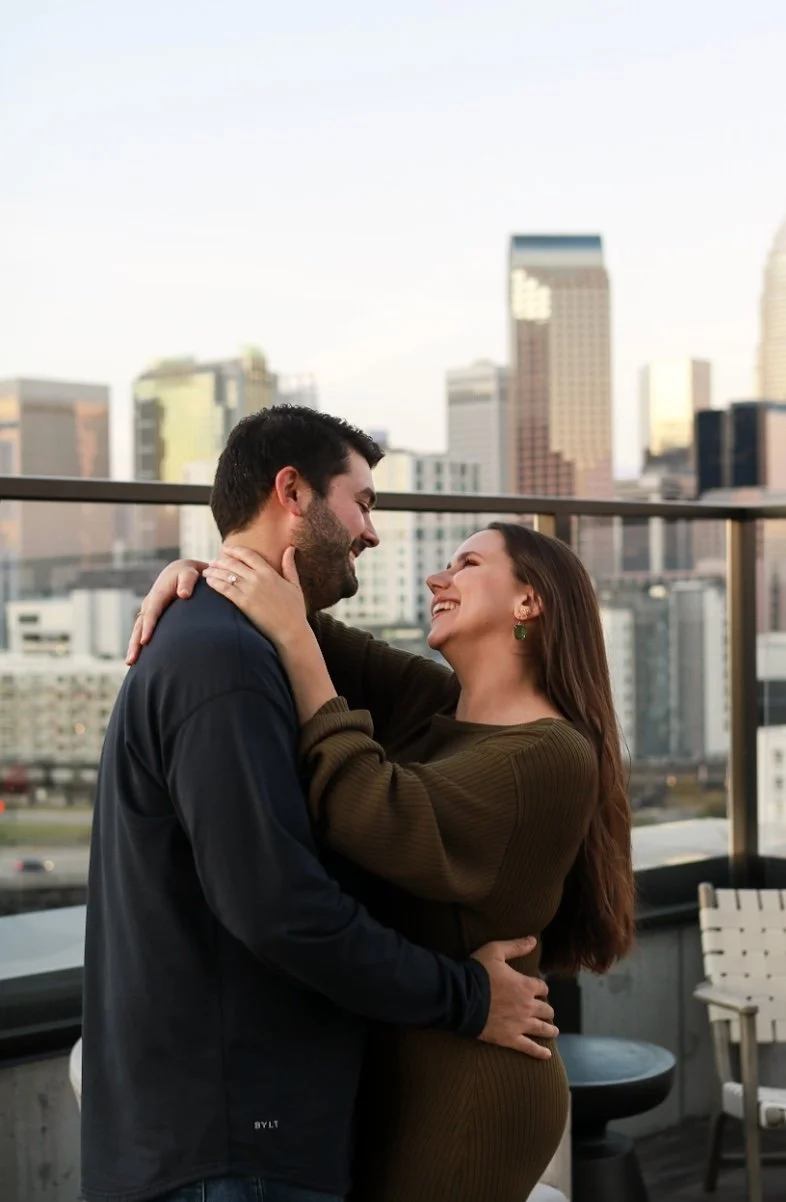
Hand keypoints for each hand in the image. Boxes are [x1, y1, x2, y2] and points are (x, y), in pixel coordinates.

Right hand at [126, 559, 205, 664]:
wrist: (182, 572)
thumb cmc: (188, 573)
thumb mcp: (190, 574)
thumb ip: (188, 582)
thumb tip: (184, 595)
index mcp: (157, 594)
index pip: (152, 613)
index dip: (148, 627)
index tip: (145, 641)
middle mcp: (150, 604)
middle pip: (140, 625)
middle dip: (135, 643)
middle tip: (132, 660)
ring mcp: (149, 610)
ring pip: (139, 630)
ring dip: (134, 646)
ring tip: (131, 663)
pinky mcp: (152, 616)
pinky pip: (143, 631)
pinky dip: (139, 643)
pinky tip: (140, 658)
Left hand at [203, 545, 307, 648]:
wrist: (292, 631)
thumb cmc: (295, 611)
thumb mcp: (295, 585)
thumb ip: (289, 566)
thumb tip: (290, 548)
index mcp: (269, 573)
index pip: (248, 555)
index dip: (234, 550)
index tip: (225, 550)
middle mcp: (258, 578)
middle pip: (233, 563)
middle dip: (220, 560)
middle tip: (212, 562)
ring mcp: (250, 590)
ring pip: (227, 575)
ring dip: (214, 571)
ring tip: (206, 571)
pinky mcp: (244, 603)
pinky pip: (225, 589)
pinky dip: (215, 583)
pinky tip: (208, 582)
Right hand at [472, 937, 556, 1058]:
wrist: (462, 997)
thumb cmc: (478, 972)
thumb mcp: (495, 951)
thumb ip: (516, 946)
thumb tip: (534, 940)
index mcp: (525, 985)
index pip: (542, 987)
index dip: (541, 989)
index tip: (539, 991)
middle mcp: (527, 1006)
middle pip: (546, 1009)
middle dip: (547, 1010)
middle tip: (547, 1012)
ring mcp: (520, 1024)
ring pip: (542, 1029)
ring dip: (550, 1030)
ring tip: (554, 1032)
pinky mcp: (510, 1039)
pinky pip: (529, 1047)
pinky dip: (540, 1052)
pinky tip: (547, 1055)